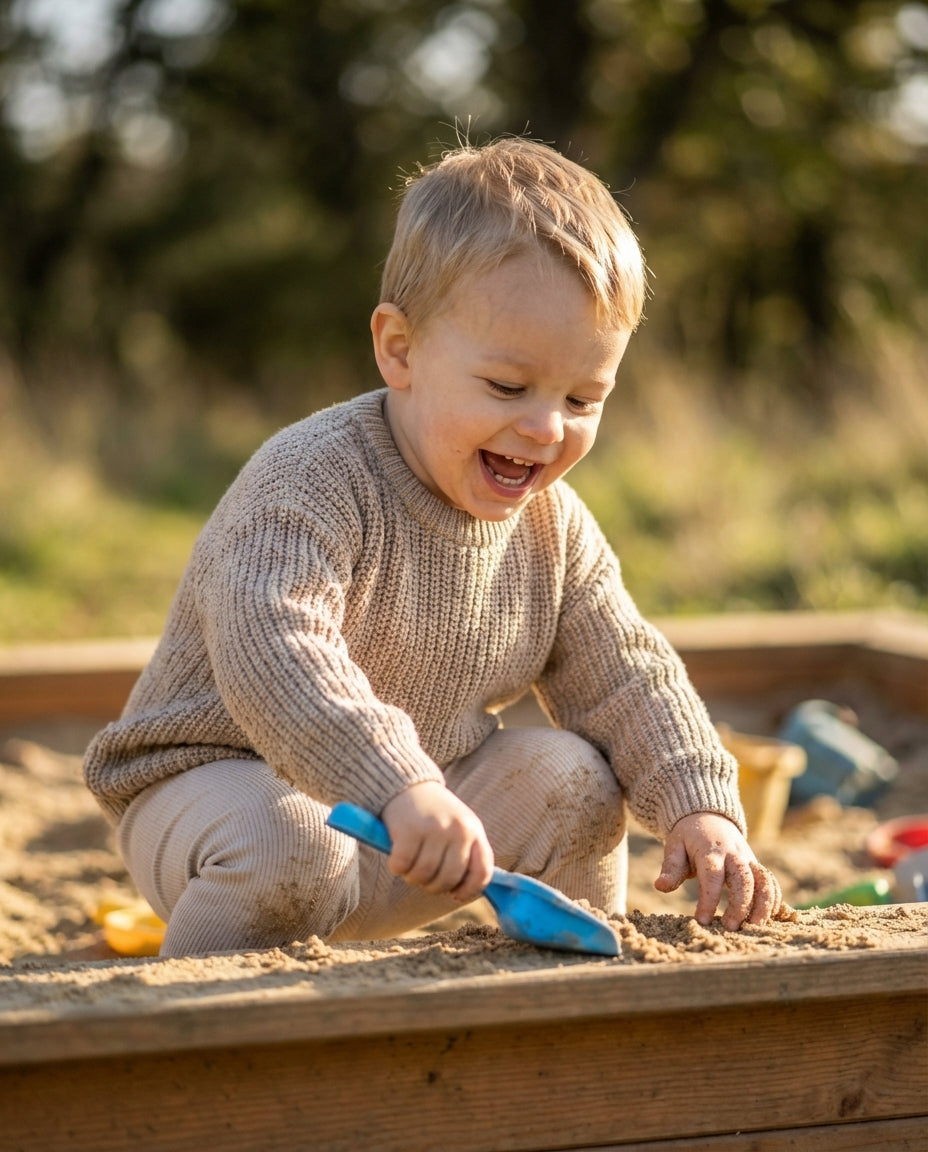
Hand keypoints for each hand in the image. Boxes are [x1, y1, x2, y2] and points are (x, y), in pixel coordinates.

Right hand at [380, 781, 494, 902]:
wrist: (408, 783)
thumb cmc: (434, 813)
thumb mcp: (458, 826)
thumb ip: (465, 853)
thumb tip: (464, 891)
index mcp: (474, 830)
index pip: (483, 871)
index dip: (469, 890)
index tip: (455, 894)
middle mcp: (457, 829)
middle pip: (449, 878)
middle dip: (434, 887)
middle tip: (424, 880)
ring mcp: (434, 829)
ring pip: (424, 875)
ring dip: (413, 878)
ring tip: (410, 868)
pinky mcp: (409, 830)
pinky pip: (403, 866)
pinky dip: (397, 868)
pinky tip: (396, 859)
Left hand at [654, 812, 783, 930]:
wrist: (708, 817)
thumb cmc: (688, 838)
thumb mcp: (674, 847)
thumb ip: (671, 868)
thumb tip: (660, 887)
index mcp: (710, 851)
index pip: (712, 875)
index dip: (709, 899)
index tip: (703, 921)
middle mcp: (734, 855)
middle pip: (744, 879)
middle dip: (741, 905)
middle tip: (731, 928)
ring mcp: (748, 859)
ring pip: (764, 880)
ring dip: (764, 904)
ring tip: (755, 928)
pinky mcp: (756, 866)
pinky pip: (771, 882)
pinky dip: (774, 899)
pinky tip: (768, 918)